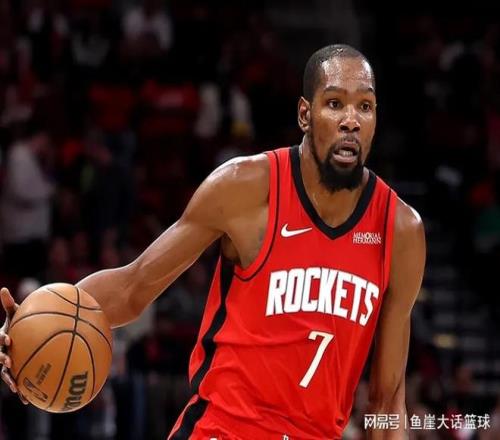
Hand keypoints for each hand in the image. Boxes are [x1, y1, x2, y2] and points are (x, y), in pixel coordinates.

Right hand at [0, 288, 27, 403]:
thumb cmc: (20, 322)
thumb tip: (3, 289)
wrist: (23, 334)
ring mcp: (7, 364)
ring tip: (16, 387)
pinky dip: (23, 392)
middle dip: (2, 360)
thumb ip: (9, 304)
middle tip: (9, 361)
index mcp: (1, 338)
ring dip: (11, 380)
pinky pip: (18, 383)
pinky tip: (30, 401)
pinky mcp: (15, 373)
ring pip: (6, 374)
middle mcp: (2, 352)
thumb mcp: (14, 313)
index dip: (1, 340)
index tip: (8, 340)